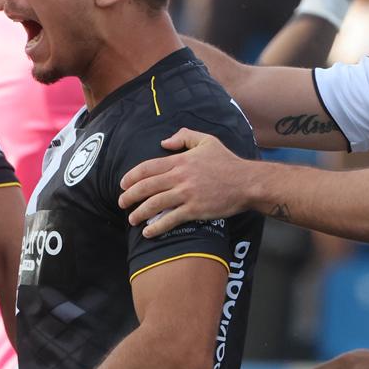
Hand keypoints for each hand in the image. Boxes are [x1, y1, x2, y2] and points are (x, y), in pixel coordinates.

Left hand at [117, 129, 252, 236]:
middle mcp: (180, 177)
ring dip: (139, 213)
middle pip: (146, 187)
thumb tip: (164, 142)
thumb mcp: (207, 141)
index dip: (131, 177)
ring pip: (154, 204)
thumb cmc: (227, 162)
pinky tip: (148, 232)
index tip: (123, 184)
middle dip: (129, 196)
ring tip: (132, 219)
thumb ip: (184, 137)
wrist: (247, 182)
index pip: (148, 168)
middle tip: (121, 203)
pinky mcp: (195, 210)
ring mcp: (187, 194)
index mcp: (180, 161)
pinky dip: (157, 226)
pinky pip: (170, 219)